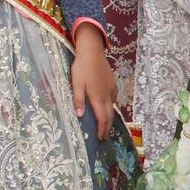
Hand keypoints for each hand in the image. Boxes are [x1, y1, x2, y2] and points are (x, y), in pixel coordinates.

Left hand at [70, 24, 116, 139]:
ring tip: (105, 126)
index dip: (102, 129)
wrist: (92, 51)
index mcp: (98, 97)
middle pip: (109, 116)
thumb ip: (78, 100)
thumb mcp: (76, 84)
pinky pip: (113, 99)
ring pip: (112, 108)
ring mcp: (111, 89)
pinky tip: (106, 108)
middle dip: (107, 128)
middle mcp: (107, 95)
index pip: (102, 118)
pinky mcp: (112, 84)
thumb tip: (80, 116)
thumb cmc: (82, 67)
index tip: (100, 138)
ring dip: (109, 118)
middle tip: (104, 137)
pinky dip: (110, 108)